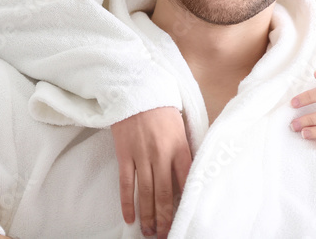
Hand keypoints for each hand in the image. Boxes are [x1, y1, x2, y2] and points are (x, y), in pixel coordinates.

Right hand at [111, 107, 191, 237]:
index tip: (185, 218)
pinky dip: (127, 202)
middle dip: (165, 217)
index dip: (185, 202)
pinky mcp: (125, 155)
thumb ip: (186, 151)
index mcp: (180, 146)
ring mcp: (142, 155)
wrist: (138, 91)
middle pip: (165, 193)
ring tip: (149, 232)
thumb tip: (190, 177)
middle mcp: (162, 154)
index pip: (186, 180)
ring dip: (148, 215)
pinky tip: (129, 218)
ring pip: (146, 192)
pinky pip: (126, 183)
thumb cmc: (164, 109)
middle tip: (165, 234)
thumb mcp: (182, 127)